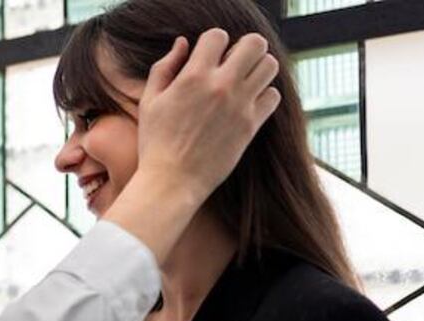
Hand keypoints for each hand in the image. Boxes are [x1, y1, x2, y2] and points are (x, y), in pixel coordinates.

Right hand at [137, 29, 279, 205]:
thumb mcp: (150, 101)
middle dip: (245, 48)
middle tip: (234, 64)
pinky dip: (264, 96)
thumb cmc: (156, 143)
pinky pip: (273, 96)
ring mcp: (239, 106)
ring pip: (269, 66)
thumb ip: (165, 67)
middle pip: (254, 44)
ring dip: (258, 69)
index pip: (217, 35)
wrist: (171, 182)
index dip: (213, 43)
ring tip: (244, 82)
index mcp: (192, 77)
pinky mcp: (250, 126)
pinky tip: (248, 104)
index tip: (208, 59)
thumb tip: (183, 43)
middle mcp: (220, 87)